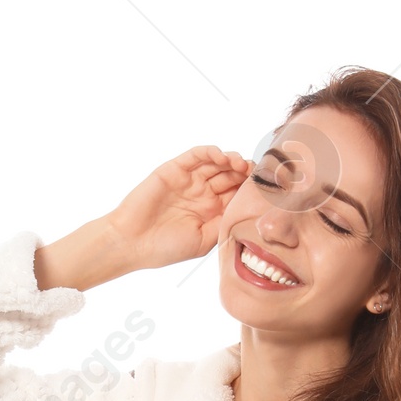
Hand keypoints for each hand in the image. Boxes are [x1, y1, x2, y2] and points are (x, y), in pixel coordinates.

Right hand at [34, 146, 249, 290]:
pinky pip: (197, 155)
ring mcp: (189, 180)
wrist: (132, 242)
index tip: (269, 189)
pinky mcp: (175, 169)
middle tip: (260, 173)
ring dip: (232, 161)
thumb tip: (250, 208)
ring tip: (242, 165)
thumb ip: (224, 222)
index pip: (237, 194)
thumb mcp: (204, 240)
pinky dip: (211, 152)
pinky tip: (222, 157)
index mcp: (212, 212)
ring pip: (217, 163)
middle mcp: (203, 193)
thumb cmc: (165, 248)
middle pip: (231, 175)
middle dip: (246, 173)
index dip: (252, 189)